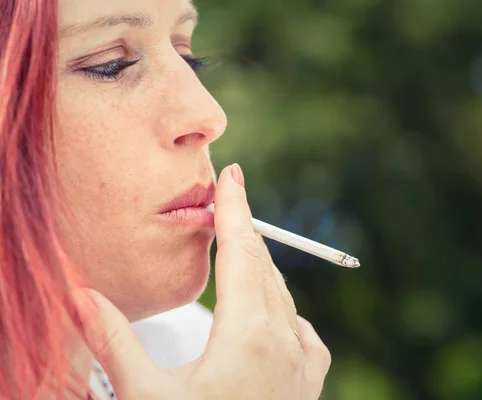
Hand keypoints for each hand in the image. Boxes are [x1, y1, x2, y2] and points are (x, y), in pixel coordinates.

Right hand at [74, 164, 330, 399]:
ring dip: (260, 269)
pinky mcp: (309, 382)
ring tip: (239, 250)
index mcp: (251, 335)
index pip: (243, 252)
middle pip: (264, 268)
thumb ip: (113, 343)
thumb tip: (80, 293)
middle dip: (243, 233)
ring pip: (283, 296)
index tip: (235, 174)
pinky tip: (269, 312)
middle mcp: (287, 341)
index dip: (235, 209)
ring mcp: (304, 364)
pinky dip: (280, 306)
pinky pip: (300, 326)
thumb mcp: (146, 396)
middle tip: (226, 205)